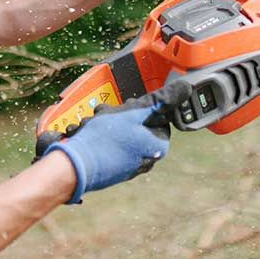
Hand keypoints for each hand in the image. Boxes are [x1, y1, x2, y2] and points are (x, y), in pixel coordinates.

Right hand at [41, 80, 192, 203]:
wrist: (74, 166)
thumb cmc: (104, 139)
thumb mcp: (135, 112)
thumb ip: (161, 101)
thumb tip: (185, 89)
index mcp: (157, 147)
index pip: (159, 118)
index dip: (142, 107)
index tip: (130, 106)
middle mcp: (146, 160)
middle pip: (138, 124)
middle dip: (121, 115)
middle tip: (110, 115)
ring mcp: (127, 166)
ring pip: (120, 133)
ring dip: (107, 123)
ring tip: (95, 125)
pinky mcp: (110, 169)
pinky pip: (108, 145)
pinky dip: (99, 136)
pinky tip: (88, 135)